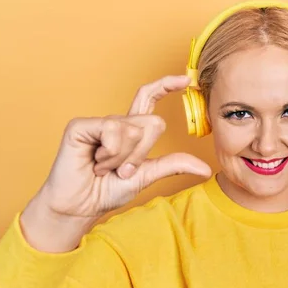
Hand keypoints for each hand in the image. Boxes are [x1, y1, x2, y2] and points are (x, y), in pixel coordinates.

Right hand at [21, 75, 210, 252]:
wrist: (81, 207)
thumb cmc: (108, 190)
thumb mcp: (147, 175)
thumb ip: (173, 165)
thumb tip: (206, 169)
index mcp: (131, 131)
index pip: (149, 98)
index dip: (166, 86)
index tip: (186, 80)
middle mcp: (117, 122)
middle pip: (152, 123)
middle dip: (142, 154)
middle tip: (121, 169)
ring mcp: (98, 123)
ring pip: (134, 130)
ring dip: (122, 158)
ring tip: (104, 168)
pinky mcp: (81, 126)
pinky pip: (112, 131)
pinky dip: (109, 154)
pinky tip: (94, 163)